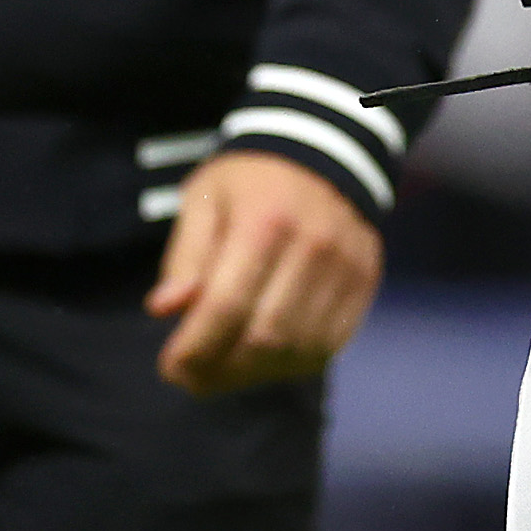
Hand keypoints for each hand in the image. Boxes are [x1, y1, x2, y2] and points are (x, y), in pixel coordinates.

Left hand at [146, 149, 384, 394]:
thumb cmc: (250, 182)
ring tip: (223, 373)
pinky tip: (263, 361)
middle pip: (265, 336)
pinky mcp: (365, 281)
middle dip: (221, 370)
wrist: (323, 151)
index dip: (195, 348)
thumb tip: (165, 309)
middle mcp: (315, 246)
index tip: (170, 368)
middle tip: (192, 378)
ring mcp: (347, 267)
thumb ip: (185, 255)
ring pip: (299, 349)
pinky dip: (290, 364)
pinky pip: (329, 345)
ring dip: (254, 374)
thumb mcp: (204, 200)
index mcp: (266, 220)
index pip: (227, 305)